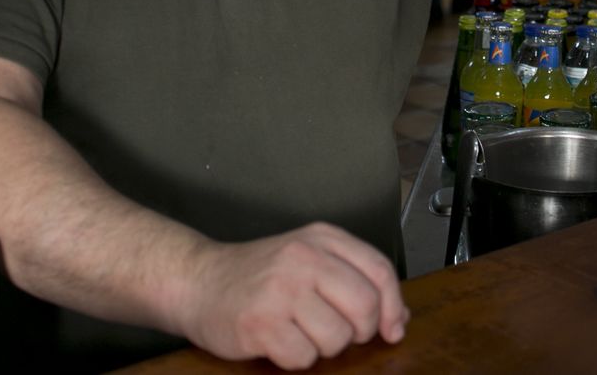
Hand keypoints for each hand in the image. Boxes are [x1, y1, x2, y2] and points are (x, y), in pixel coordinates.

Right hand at [173, 222, 409, 369]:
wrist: (198, 281)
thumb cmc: (260, 276)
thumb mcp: (309, 258)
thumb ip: (354, 278)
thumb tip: (398, 317)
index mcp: (321, 238)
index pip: (379, 271)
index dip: (392, 306)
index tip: (391, 328)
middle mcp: (304, 258)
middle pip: (364, 307)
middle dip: (358, 331)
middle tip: (336, 332)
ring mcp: (281, 290)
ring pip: (337, 338)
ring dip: (323, 347)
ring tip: (299, 331)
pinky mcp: (261, 323)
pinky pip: (303, 357)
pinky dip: (295, 358)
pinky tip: (278, 340)